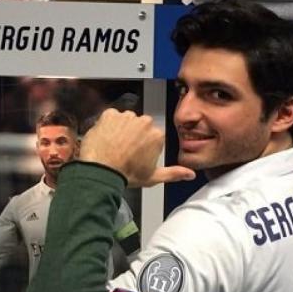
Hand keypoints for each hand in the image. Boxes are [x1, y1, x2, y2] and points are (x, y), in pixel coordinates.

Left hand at [80, 109, 195, 187]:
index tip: (136, 156)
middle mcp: (144, 121)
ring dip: (121, 129)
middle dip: (134, 135)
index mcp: (157, 135)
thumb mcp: (153, 177)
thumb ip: (174, 173)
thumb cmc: (127, 175)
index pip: (152, 136)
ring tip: (114, 146)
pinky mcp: (110, 114)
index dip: (144, 147)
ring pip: (126, 120)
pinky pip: (111, 117)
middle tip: (124, 151)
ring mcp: (126, 116)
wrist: (101, 171)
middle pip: (140, 126)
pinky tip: (106, 139)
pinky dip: (108, 125)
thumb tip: (191, 174)